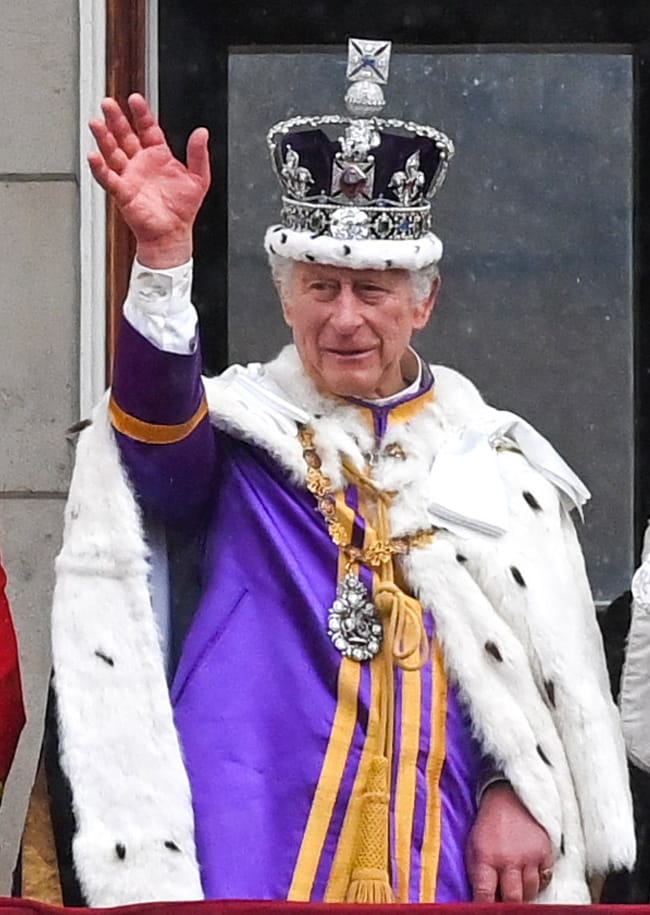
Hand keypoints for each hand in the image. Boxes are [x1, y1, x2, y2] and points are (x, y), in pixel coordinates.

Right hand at [88, 93, 210, 267]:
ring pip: (113, 152)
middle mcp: (141, 163)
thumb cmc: (183, 210)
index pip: (147, 128)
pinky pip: (108, 178)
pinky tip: (94, 156)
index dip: (141, 114)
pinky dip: (100, 168)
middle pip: (125, 135)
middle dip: (116, 119)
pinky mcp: (123, 193)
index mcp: (158, 156)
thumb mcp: (199, 178)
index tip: (134, 99)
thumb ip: (199, 154)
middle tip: (108, 103)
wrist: (173, 234)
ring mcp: (130, 176)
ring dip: (104, 138)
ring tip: (96, 123)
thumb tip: (202, 132)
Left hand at [466, 781, 553, 901]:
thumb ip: (478, 875)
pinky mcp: (545, 852)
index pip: (485, 895)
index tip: (487, 911)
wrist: (509, 799)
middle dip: (509, 905)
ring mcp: (529, 856)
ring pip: (531, 892)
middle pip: (513, 900)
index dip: (486, 908)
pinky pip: (545, 879)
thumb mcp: (474, 847)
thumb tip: (481, 901)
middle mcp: (509, 859)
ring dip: (523, 893)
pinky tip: (528, 870)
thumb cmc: (489, 827)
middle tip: (506, 902)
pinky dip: (538, 880)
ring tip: (515, 881)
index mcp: (486, 857)